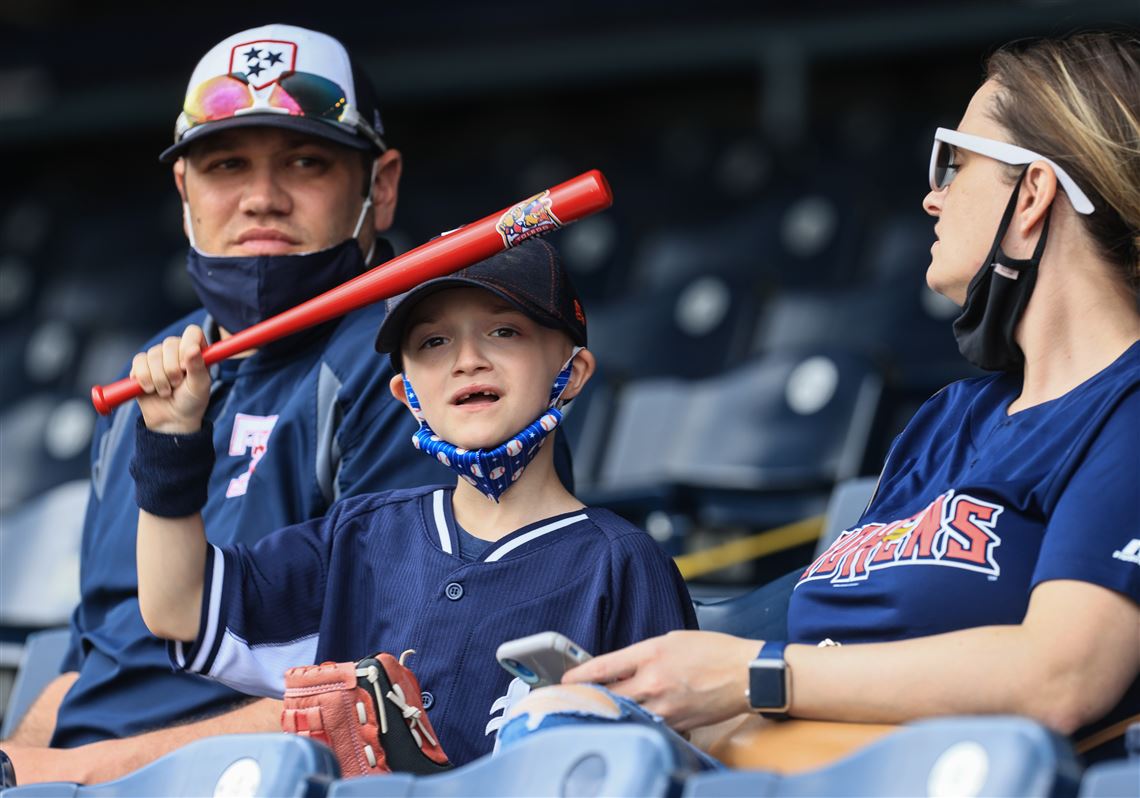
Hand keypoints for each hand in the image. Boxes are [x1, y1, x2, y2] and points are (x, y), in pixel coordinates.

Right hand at [131, 325, 210, 433]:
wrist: (172, 420)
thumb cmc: (191, 402)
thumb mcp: (200, 386)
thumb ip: (198, 367)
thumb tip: (193, 349)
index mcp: (196, 351)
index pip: (192, 332)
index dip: (188, 345)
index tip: (186, 366)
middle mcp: (177, 350)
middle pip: (169, 343)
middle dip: (172, 368)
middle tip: (177, 384)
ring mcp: (158, 357)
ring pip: (153, 354)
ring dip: (159, 378)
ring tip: (166, 391)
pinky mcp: (141, 366)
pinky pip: (138, 362)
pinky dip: (144, 378)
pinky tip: (151, 389)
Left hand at [562, 630, 760, 730]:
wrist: (746, 673)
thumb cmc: (712, 651)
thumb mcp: (671, 639)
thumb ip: (642, 654)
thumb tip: (618, 669)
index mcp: (651, 654)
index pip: (603, 666)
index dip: (578, 674)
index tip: (564, 678)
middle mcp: (654, 682)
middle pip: (607, 696)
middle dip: (587, 697)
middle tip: (572, 698)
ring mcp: (665, 707)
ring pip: (625, 714)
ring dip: (610, 711)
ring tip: (598, 708)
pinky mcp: (677, 723)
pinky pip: (648, 724)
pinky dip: (636, 721)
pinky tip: (631, 719)